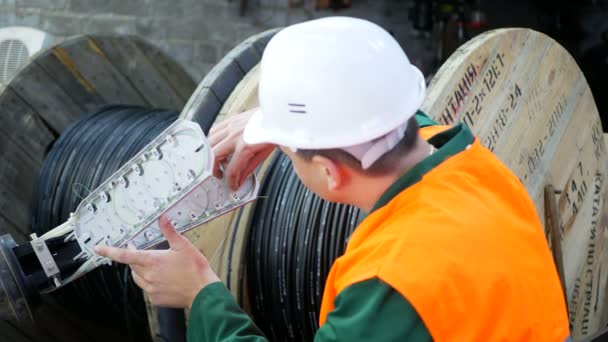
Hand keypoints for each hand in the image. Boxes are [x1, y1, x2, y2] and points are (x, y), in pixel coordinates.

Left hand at [94, 215, 219, 307]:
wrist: (203, 292)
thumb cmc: (195, 268)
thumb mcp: (183, 245)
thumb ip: (170, 231)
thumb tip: (162, 217)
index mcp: (152, 261)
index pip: (125, 255)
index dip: (110, 251)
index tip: (98, 248)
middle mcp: (148, 276)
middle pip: (132, 266)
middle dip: (134, 258)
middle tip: (141, 251)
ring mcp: (151, 289)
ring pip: (138, 278)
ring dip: (141, 271)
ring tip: (155, 266)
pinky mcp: (155, 299)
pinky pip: (147, 289)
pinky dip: (150, 283)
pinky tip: (163, 280)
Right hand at [209, 108, 274, 189]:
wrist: (276, 117)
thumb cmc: (272, 133)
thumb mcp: (262, 155)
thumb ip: (248, 168)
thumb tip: (239, 180)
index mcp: (245, 147)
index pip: (231, 170)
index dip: (230, 181)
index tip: (232, 186)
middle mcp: (235, 136)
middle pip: (214, 155)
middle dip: (214, 169)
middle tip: (220, 174)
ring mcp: (231, 127)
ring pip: (210, 142)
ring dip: (211, 154)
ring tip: (218, 160)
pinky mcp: (231, 120)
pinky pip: (214, 130)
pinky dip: (213, 140)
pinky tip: (219, 145)